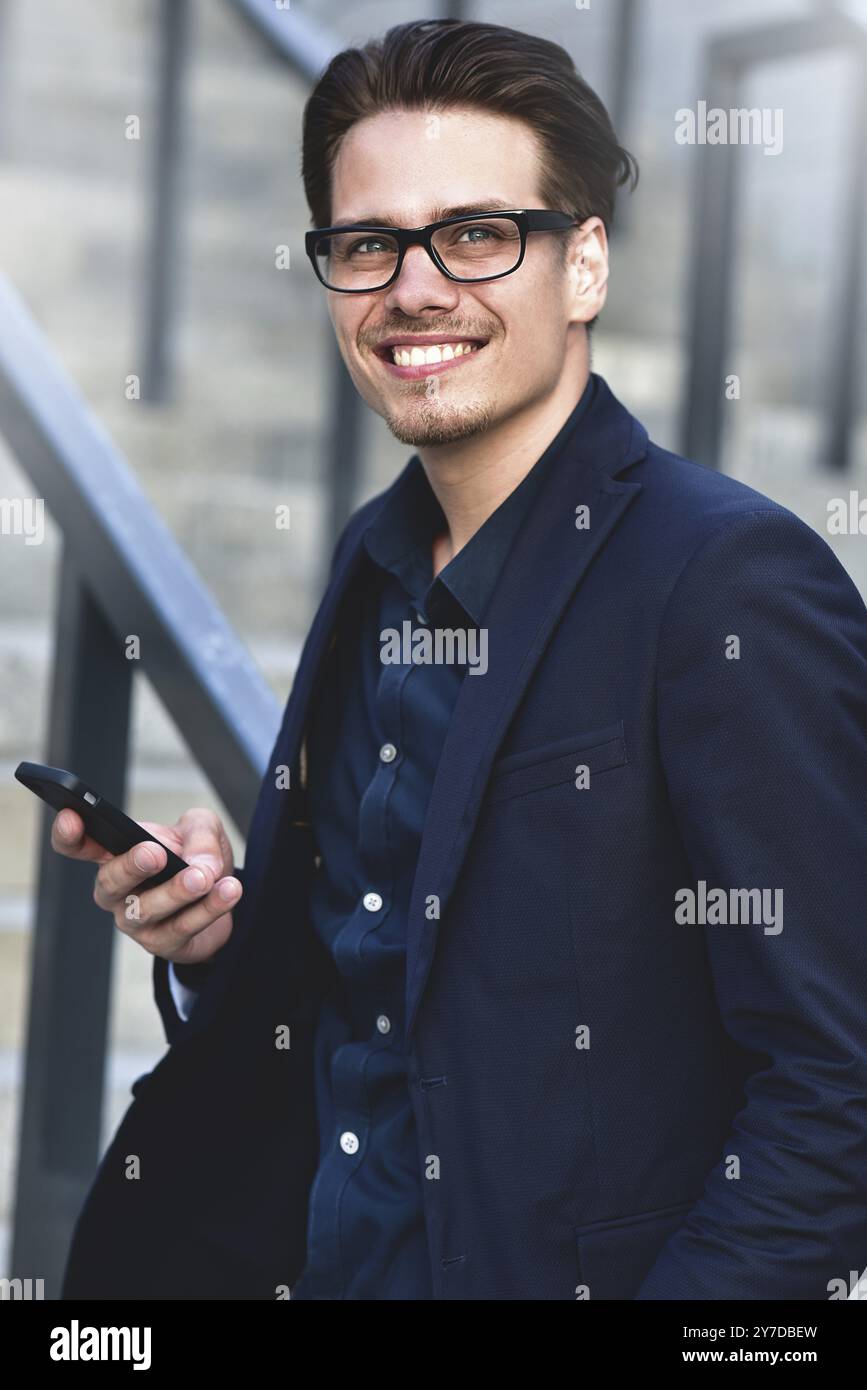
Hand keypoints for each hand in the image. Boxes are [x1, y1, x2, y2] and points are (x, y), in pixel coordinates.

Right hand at [50, 806, 241, 964]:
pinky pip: (182, 927)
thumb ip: (200, 835)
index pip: (77, 846)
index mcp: (114, 854)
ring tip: (203, 877)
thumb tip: (200, 863)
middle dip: (131, 867)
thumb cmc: (196, 855)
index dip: (68, 834)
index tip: (73, 818)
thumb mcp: (202, 829)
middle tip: (154, 853)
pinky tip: (229, 891)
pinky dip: (208, 908)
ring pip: (147, 909)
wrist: (223, 895)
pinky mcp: (162, 944)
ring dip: (176, 891)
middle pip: (110, 882)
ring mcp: (134, 921)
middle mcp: (115, 891)